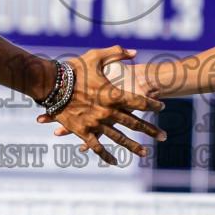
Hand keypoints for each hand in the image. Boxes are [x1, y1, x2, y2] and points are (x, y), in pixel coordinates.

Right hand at [37, 46, 165, 165]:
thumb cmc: (74, 69)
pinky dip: (106, 155)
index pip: (140, 102)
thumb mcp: (96, 57)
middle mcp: (108, 112)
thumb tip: (135, 53)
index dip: (153, 105)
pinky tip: (115, 162)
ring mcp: (96, 124)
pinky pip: (97, 147)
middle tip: (163, 136)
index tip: (162, 107)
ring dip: (133, 146)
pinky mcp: (83, 132)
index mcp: (113, 95)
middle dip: (150, 130)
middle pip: (134, 123)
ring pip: (119, 138)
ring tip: (146, 153)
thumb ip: (117, 53)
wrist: (51, 83)